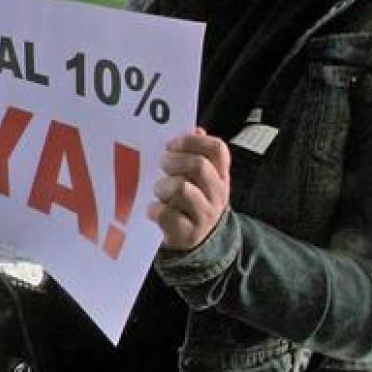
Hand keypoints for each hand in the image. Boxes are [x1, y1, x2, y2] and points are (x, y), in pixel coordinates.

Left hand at [151, 130, 230, 249]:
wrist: (195, 243)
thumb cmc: (190, 202)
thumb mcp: (198, 179)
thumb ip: (195, 154)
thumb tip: (196, 128)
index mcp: (220, 176)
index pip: (217, 150)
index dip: (193, 142)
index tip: (171, 145)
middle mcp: (217, 194)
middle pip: (199, 166)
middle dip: (174, 162)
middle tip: (161, 165)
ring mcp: (205, 216)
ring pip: (182, 189)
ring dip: (163, 187)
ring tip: (158, 191)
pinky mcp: (188, 234)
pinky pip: (167, 214)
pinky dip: (154, 210)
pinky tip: (152, 210)